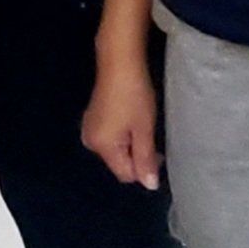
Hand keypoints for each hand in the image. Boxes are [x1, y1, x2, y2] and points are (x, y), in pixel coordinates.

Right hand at [82, 53, 161, 187]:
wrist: (119, 61)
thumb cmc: (134, 95)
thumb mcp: (144, 129)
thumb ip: (145, 159)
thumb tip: (150, 186)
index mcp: (102, 147)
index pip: (125, 173)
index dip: (144, 168)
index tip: (159, 151)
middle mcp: (91, 142)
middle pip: (119, 162)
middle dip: (137, 156)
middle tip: (152, 136)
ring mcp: (89, 129)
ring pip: (115, 150)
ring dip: (131, 145)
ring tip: (142, 125)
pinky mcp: (92, 118)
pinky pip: (110, 138)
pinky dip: (122, 134)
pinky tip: (131, 118)